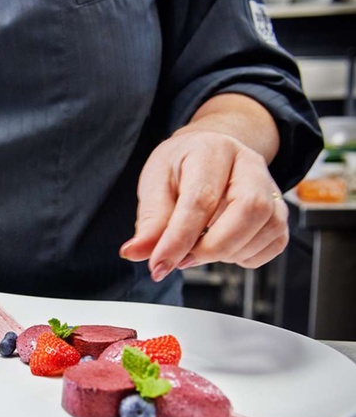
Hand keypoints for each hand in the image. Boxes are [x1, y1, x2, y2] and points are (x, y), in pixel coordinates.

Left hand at [120, 129, 287, 281]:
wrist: (207, 151)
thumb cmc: (182, 165)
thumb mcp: (155, 183)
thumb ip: (150, 220)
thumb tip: (136, 252)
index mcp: (212, 151)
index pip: (201, 200)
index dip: (178, 239)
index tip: (159, 264)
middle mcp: (250, 166)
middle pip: (249, 210)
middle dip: (213, 247)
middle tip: (182, 258)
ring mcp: (270, 188)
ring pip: (267, 229)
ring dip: (228, 252)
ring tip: (198, 249)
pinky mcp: (279, 211)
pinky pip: (275, 243)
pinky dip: (246, 256)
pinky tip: (223, 247)